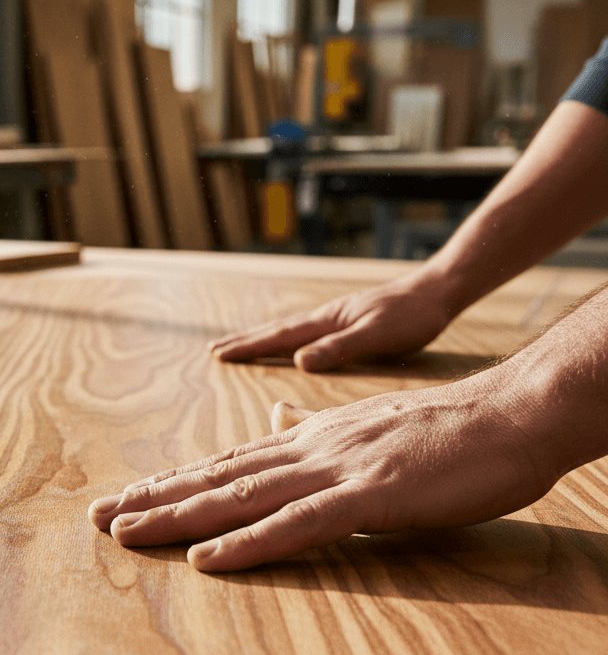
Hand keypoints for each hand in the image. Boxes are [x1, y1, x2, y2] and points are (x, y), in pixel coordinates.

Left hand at [88, 370, 561, 570]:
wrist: (510, 414)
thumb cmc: (446, 431)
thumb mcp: (367, 427)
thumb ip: (315, 430)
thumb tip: (276, 420)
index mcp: (310, 439)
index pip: (227, 464)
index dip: (173, 481)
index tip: (127, 496)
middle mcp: (309, 449)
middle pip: (217, 478)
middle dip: (152, 498)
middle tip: (97, 516)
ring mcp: (336, 471)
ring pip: (241, 498)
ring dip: (179, 516)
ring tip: (125, 532)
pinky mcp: (370, 496)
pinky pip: (298, 526)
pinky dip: (249, 543)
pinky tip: (207, 559)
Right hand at [209, 274, 454, 371]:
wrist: (439, 292)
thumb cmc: (412, 317)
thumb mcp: (376, 336)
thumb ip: (339, 349)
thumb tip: (298, 362)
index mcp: (327, 322)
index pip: (279, 337)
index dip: (248, 347)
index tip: (219, 354)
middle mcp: (327, 318)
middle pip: (277, 331)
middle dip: (246, 341)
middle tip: (216, 349)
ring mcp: (337, 318)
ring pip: (290, 330)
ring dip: (264, 338)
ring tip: (243, 345)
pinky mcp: (350, 322)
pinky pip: (307, 332)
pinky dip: (288, 338)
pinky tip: (292, 344)